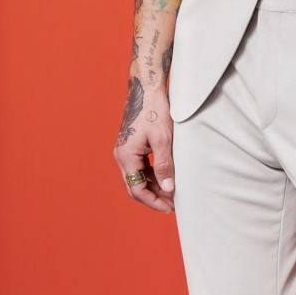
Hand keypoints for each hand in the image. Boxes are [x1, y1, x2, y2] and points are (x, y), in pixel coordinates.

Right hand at [112, 75, 175, 213]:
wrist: (146, 87)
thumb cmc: (155, 110)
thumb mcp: (163, 139)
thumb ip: (164, 165)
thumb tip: (168, 189)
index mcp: (126, 156)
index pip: (136, 189)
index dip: (153, 201)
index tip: (170, 207)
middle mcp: (122, 155)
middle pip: (135, 185)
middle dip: (154, 197)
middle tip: (173, 204)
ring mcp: (126, 150)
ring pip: (138, 176)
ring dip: (154, 186)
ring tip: (172, 192)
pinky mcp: (132, 144)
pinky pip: (141, 166)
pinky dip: (153, 174)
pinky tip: (167, 177)